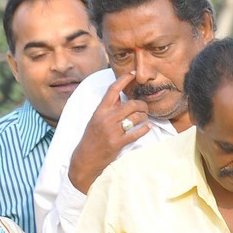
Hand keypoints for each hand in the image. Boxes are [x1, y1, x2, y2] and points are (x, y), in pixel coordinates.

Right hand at [68, 73, 150, 192]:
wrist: (85, 159)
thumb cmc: (91, 138)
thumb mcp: (96, 120)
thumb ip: (108, 109)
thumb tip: (121, 96)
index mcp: (100, 111)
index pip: (113, 90)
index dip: (124, 79)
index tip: (134, 73)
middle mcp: (106, 118)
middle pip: (131, 104)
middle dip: (142, 105)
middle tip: (145, 108)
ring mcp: (112, 131)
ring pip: (136, 117)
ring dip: (144, 117)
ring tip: (145, 118)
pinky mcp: (118, 143)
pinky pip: (137, 133)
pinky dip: (145, 129)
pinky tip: (148, 128)